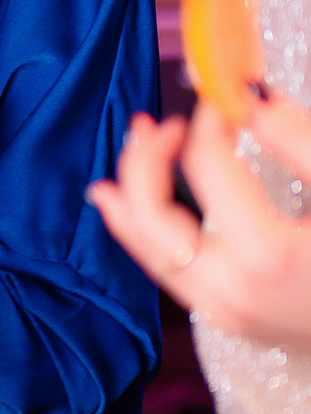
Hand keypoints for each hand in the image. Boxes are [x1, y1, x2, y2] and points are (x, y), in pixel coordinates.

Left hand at [87, 97, 310, 351]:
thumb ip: (298, 140)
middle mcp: (230, 290)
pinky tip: (121, 198)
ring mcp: (222, 312)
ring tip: (134, 138)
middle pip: (152, 213)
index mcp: (265, 255)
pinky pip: (164, 268)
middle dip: (147, 157)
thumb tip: (247, 94)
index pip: (207, 164)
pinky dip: (139, 228)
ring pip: (147, 246)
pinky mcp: (224, 319)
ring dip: (132, 189)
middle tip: (163, 119)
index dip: (208, 119)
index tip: (224, 94)